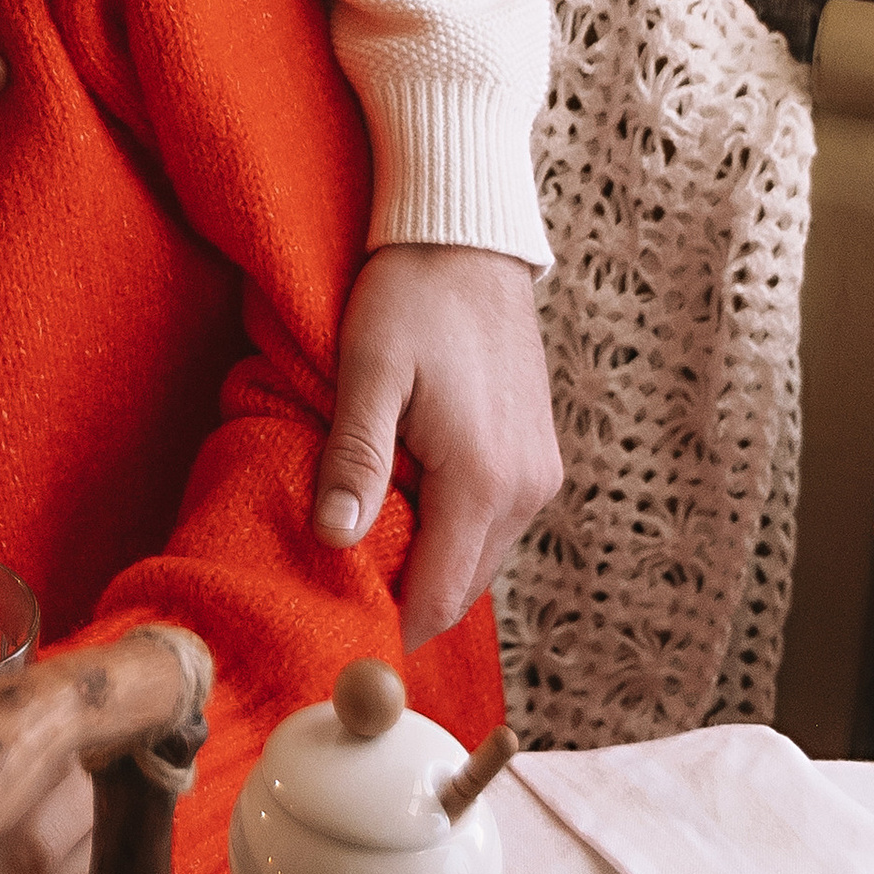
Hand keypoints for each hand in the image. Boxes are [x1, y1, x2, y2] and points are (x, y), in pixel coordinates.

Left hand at [316, 245, 560, 649]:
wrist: (469, 238)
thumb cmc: (411, 295)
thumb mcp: (368, 370)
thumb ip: (355, 458)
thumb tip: (333, 541)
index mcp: (483, 479)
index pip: (438, 596)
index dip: (390, 627)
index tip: (340, 636)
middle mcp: (526, 489)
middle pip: (463, 587)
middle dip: (407, 600)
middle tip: (340, 595)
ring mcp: (540, 474)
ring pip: (479, 558)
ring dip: (429, 563)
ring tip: (366, 544)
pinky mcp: (539, 457)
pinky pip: (493, 523)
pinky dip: (452, 530)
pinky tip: (406, 503)